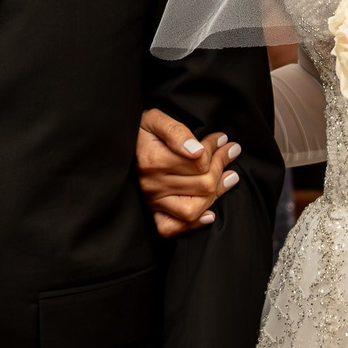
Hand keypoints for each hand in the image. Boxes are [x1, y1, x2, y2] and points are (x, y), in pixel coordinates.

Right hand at [138, 108, 237, 235]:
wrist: (116, 145)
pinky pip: (172, 228)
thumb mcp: (154, 120)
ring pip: (193, 209)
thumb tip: (198, 151)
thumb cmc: (139, 131)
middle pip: (202, 185)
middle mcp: (152, 185)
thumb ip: (176, 132)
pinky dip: (193, 225)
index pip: (199, 162)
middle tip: (231, 152)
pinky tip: (210, 214)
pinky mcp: (152, 212)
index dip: (215, 150)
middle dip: (221, 166)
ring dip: (216, 194)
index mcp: (153, 161)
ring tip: (229, 177)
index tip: (222, 138)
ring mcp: (152, 201)